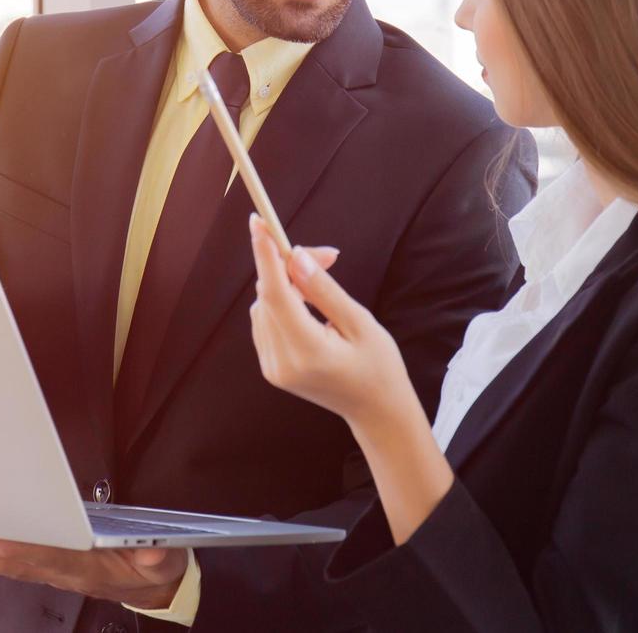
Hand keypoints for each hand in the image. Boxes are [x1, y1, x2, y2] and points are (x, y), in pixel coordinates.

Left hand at [0, 526, 188, 608]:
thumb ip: (159, 556)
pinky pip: (3, 558)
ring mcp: (49, 569)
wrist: (152, 588)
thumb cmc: (154, 567)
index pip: (47, 557)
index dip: (18, 548)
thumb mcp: (166, 560)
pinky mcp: (44, 563)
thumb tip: (152, 552)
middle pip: (8, 559)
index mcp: (86, 567)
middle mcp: (60, 570)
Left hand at [247, 215, 414, 428]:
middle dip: (289, 266)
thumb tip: (297, 257)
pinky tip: (308, 301)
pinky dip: (282, 302)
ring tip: (323, 278)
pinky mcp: (271, 368)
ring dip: (287, 284)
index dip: (266, 256)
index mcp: (306, 352)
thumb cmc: (378, 367)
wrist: (376, 412)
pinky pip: (266, 321)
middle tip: (327, 254)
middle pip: (269, 296)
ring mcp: (273, 368)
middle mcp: (281, 362)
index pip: (276, 295)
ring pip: (265, 306)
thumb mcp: (360, 323)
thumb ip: (324, 290)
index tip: (258, 224)